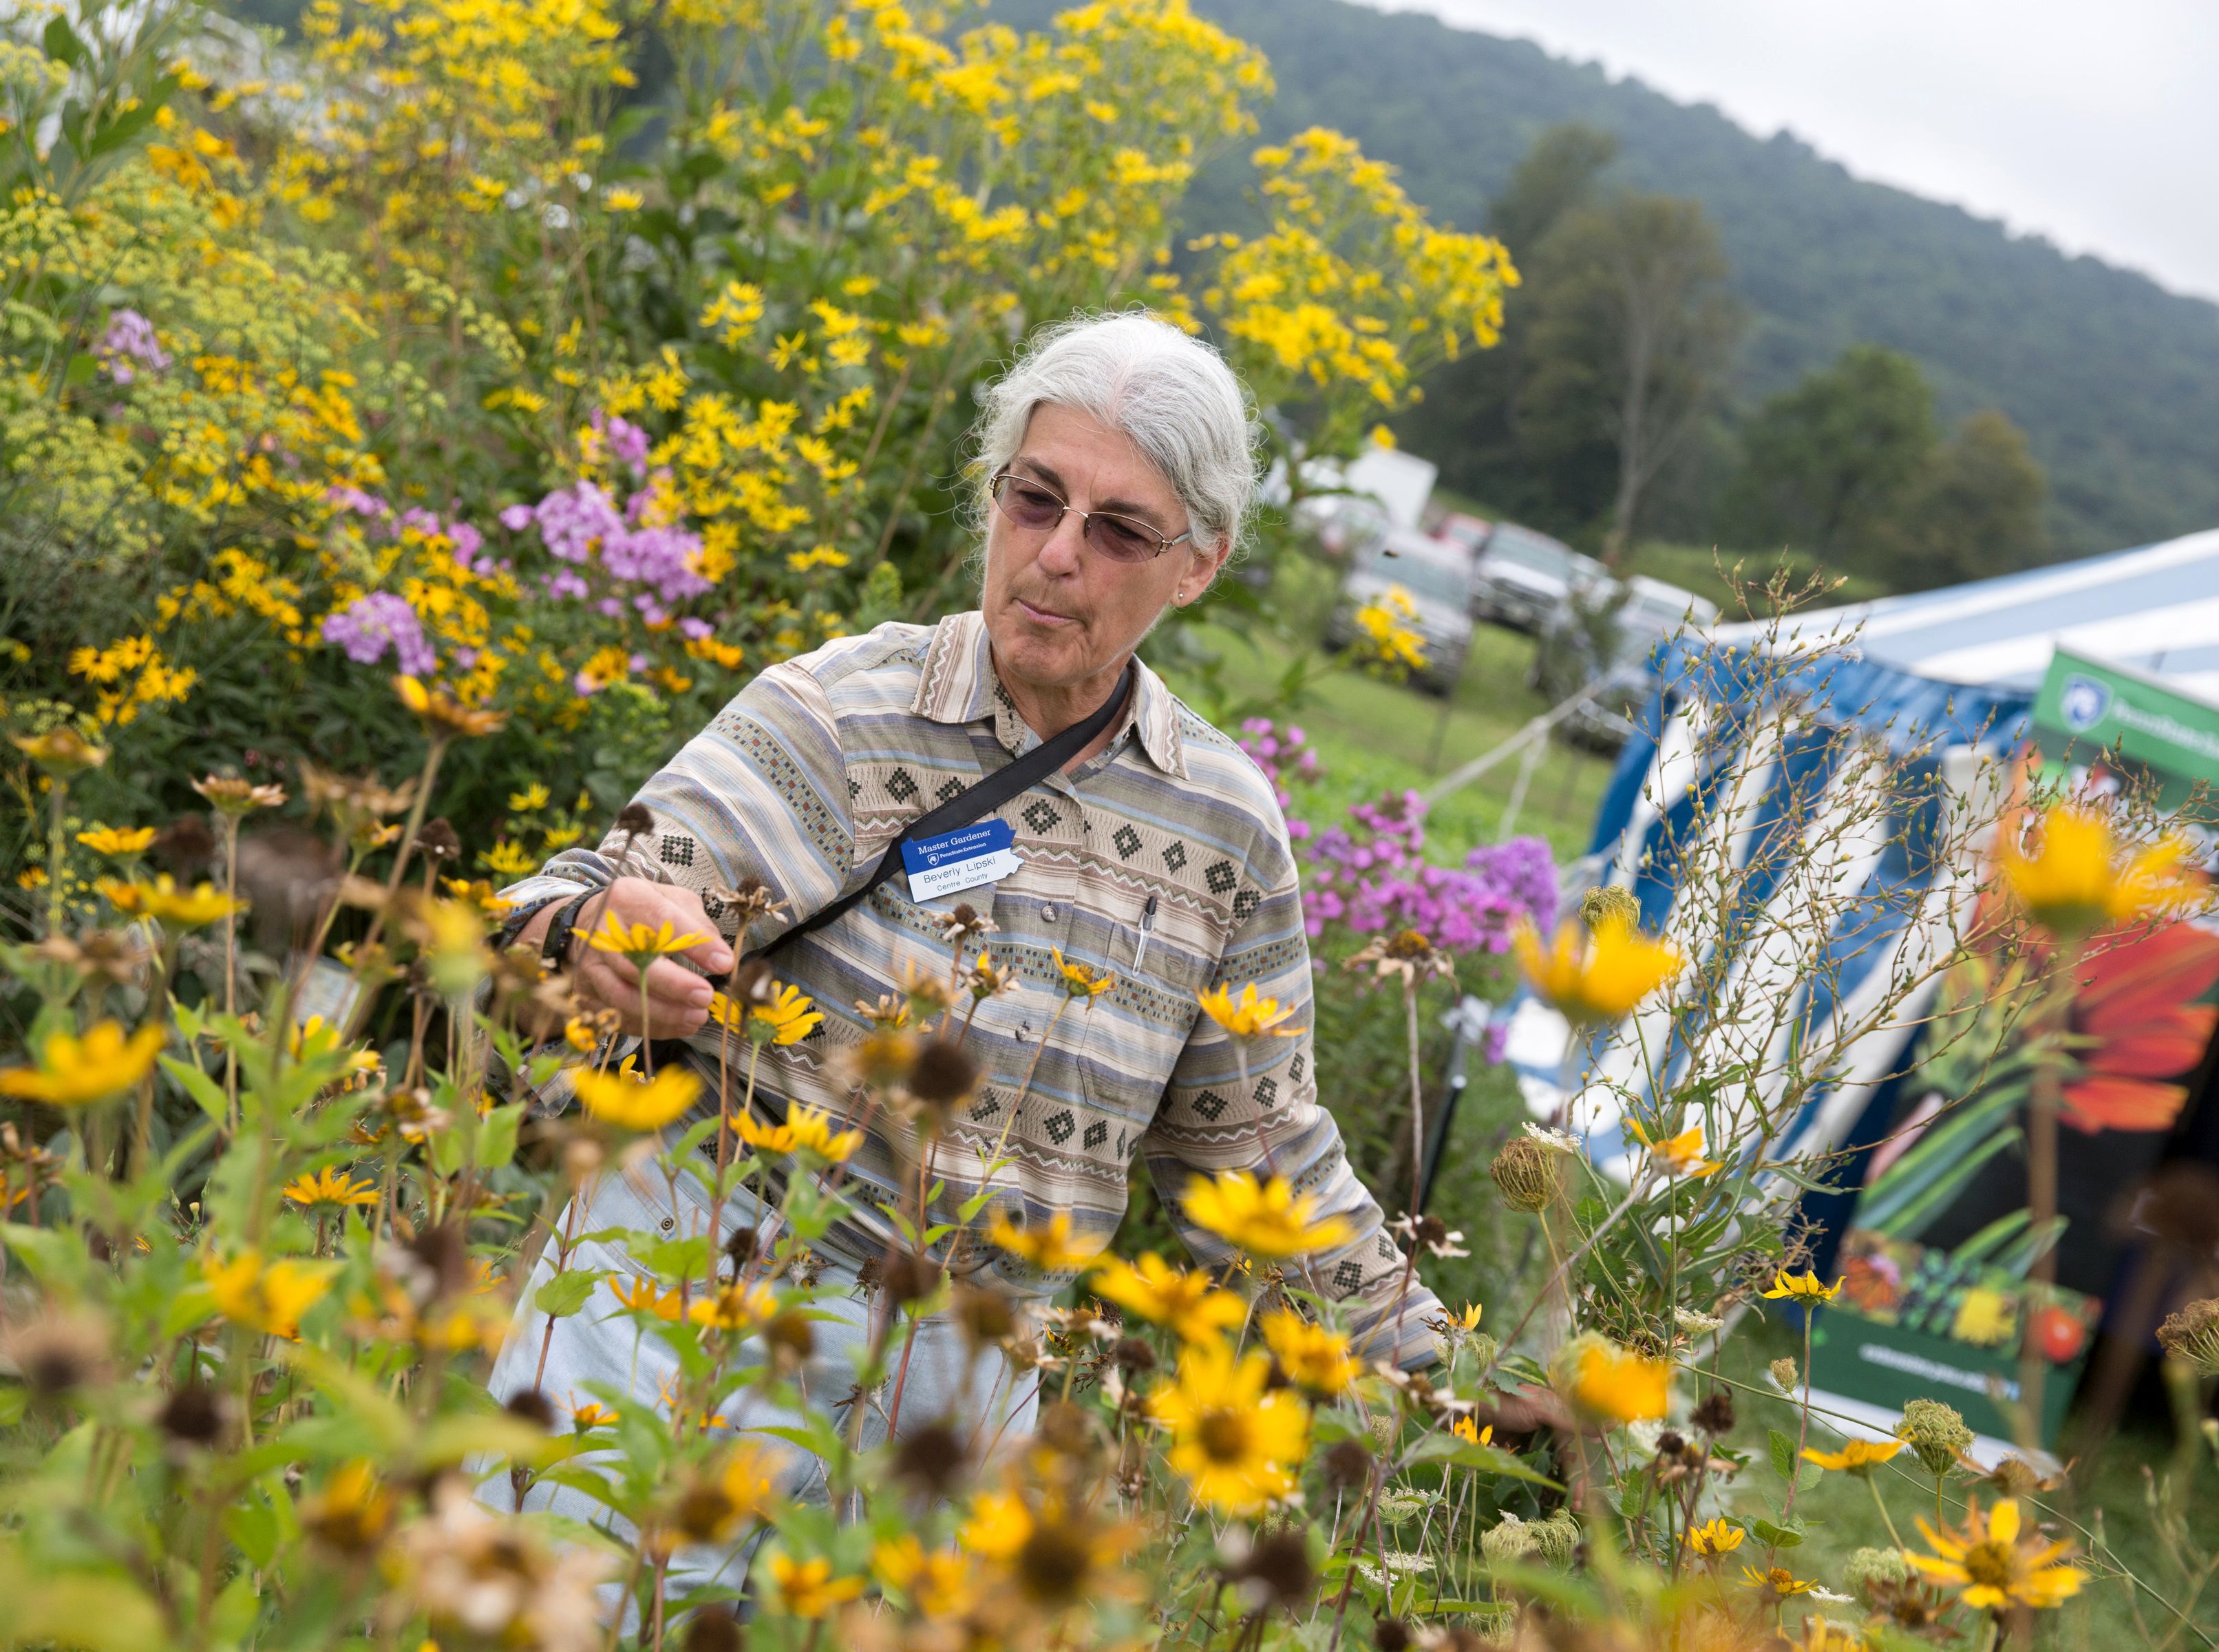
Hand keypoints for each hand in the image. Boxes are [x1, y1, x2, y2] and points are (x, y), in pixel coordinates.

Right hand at [566, 877, 734, 1038]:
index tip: (723, 963)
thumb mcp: (671, 901)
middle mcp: (604, 933)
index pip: (663, 921)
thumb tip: (721, 959)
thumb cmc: (640, 912)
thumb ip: (697, 925)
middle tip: (705, 997)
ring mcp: (590, 965)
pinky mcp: (585, 992)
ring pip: (622, 996)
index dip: (694, 945)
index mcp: (627, 900)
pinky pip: (617, 1016)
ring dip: (663, 1013)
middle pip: (636, 964)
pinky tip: (680, 1026)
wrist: (591, 922)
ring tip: (697, 1017)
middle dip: (674, 985)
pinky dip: (651, 1026)